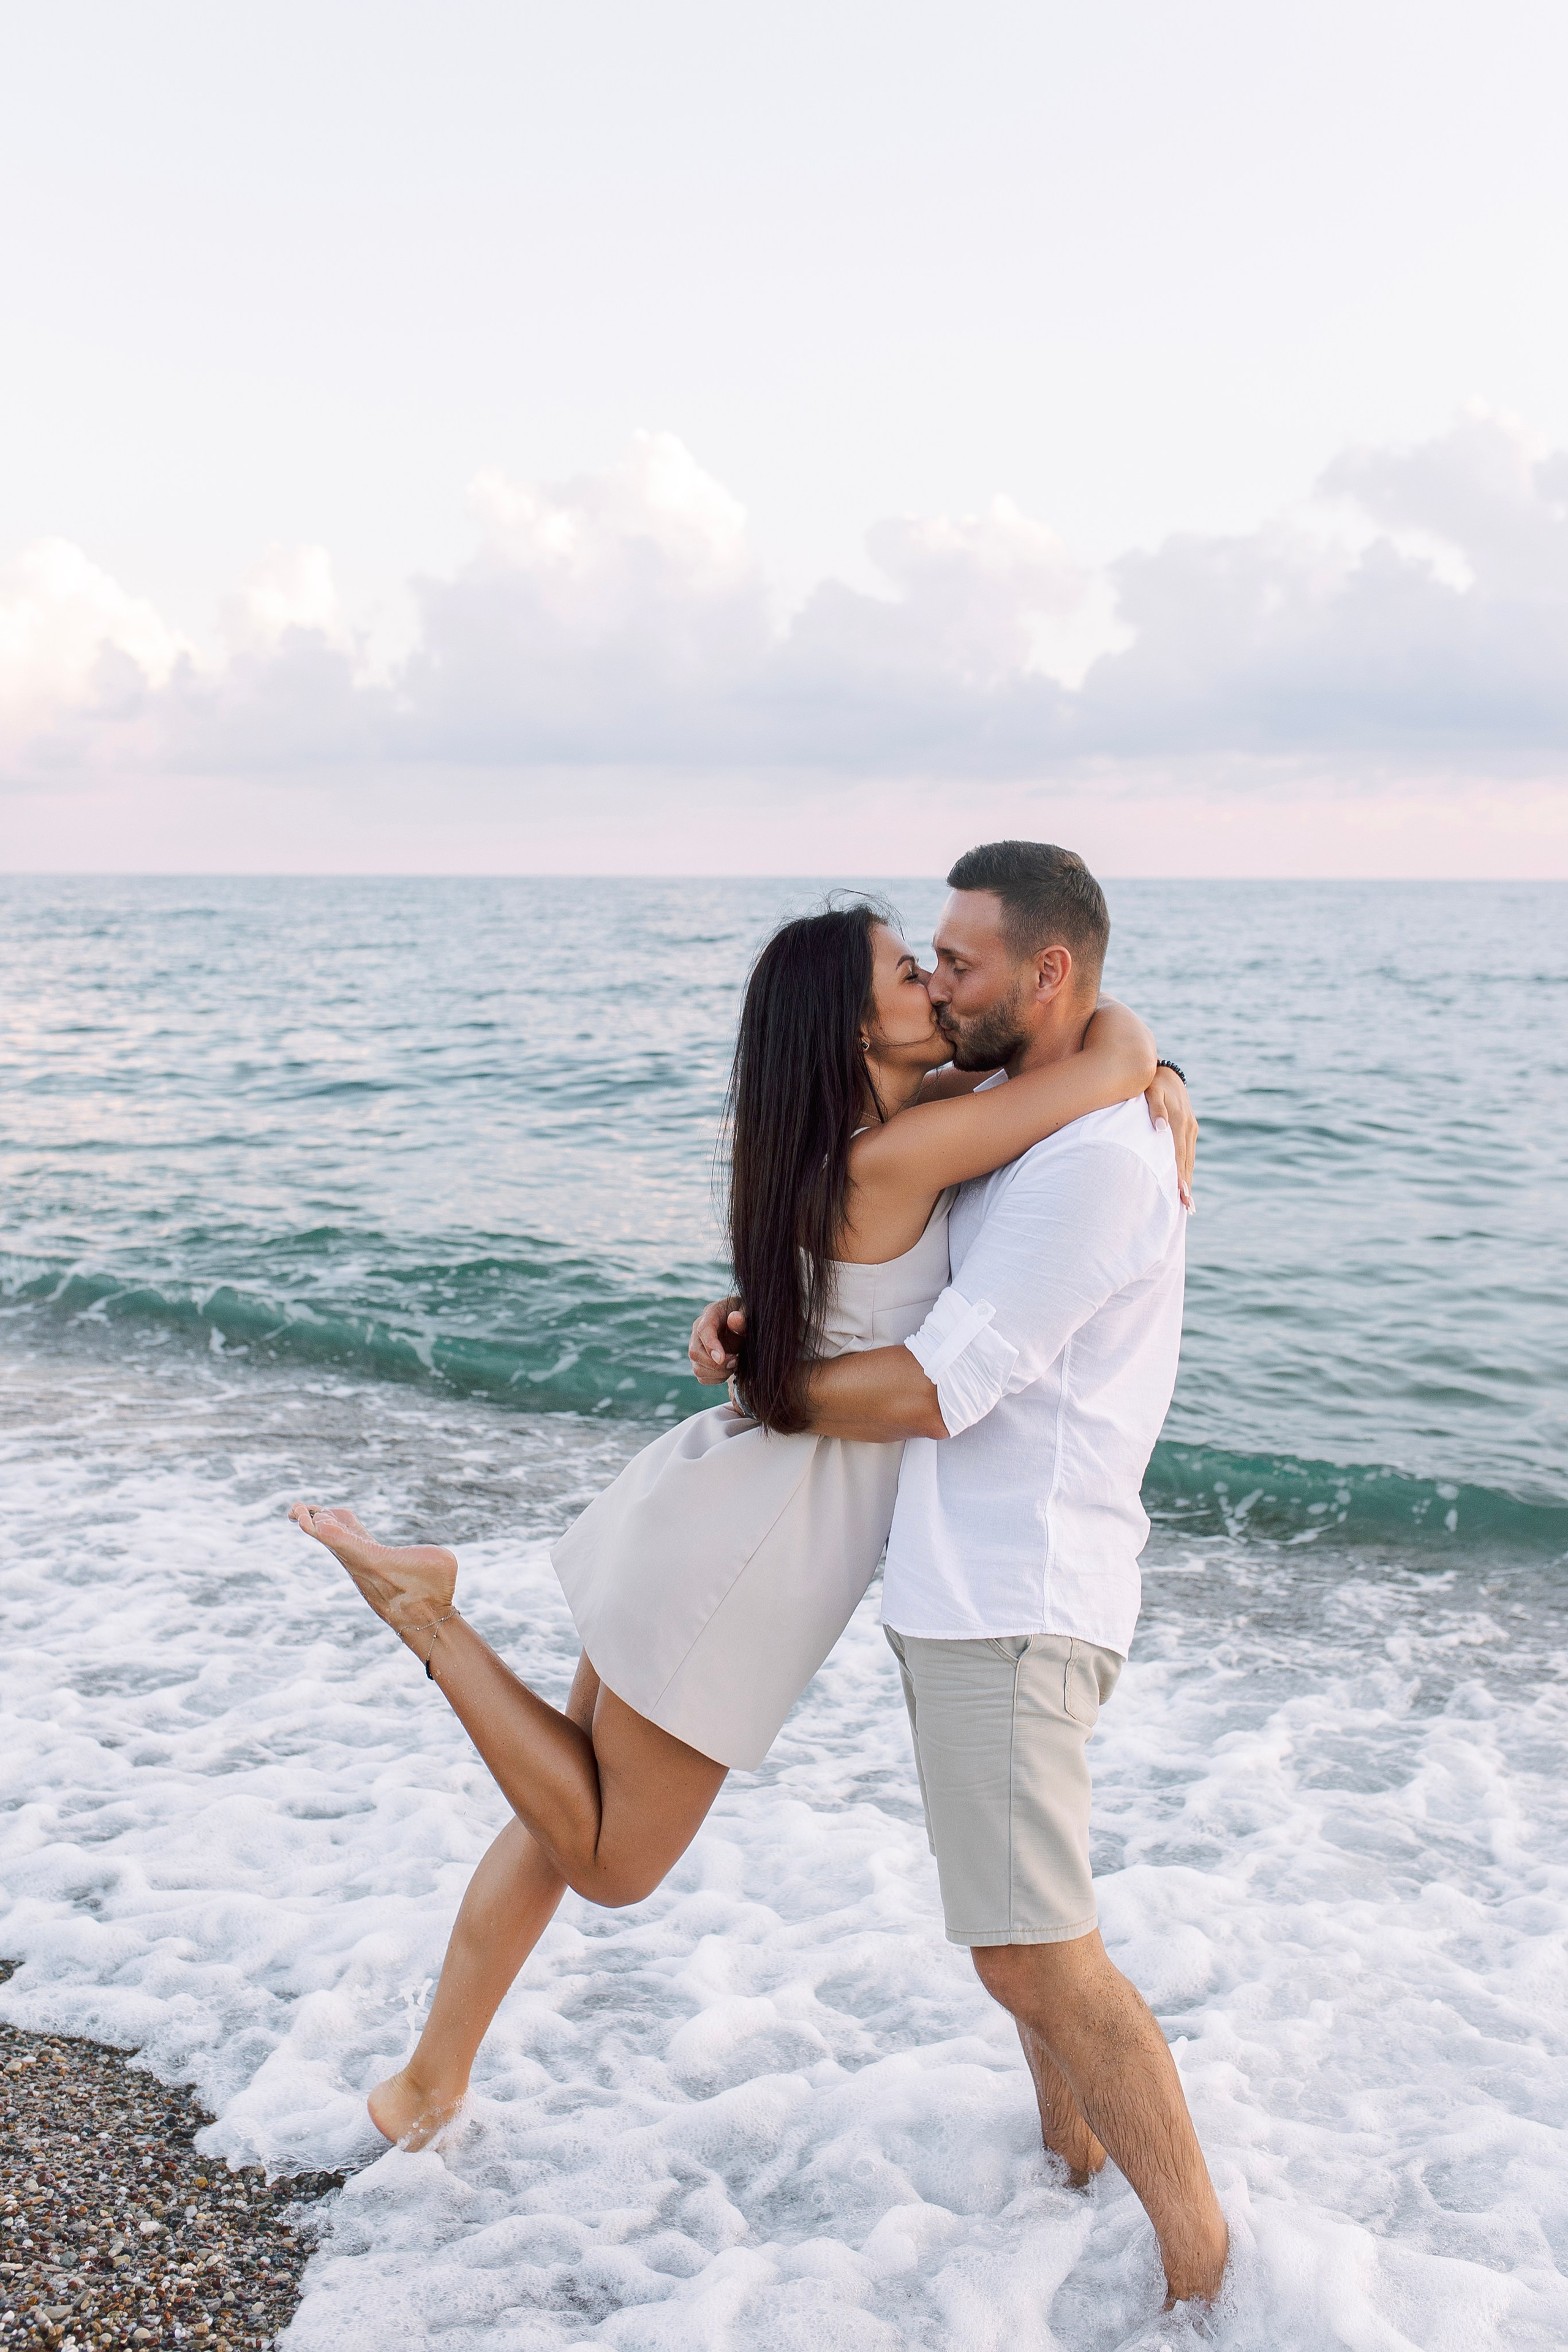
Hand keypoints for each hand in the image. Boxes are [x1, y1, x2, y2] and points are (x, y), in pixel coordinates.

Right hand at [689, 1295, 745, 1383]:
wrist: (743, 1325)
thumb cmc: (746, 1318)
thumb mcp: (748, 1314)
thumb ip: (742, 1319)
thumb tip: (735, 1318)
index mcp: (710, 1314)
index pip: (703, 1330)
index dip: (710, 1346)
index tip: (721, 1358)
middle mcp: (698, 1331)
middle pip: (695, 1353)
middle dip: (716, 1364)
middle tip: (736, 1361)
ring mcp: (697, 1347)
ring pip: (697, 1369)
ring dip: (719, 1373)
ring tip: (735, 1365)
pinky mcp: (700, 1361)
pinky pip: (702, 1377)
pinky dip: (717, 1378)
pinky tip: (729, 1370)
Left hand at [1145, 1067, 1197, 1208]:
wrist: (1165, 1071)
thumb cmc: (1150, 1082)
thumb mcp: (1150, 1091)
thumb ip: (1156, 1110)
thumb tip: (1160, 1129)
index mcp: (1178, 1121)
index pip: (1177, 1155)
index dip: (1178, 1176)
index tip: (1180, 1195)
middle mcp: (1187, 1127)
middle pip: (1186, 1161)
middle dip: (1186, 1185)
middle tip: (1186, 1209)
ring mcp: (1191, 1128)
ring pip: (1189, 1159)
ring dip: (1188, 1180)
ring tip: (1188, 1203)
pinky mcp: (1190, 1127)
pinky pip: (1188, 1152)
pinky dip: (1187, 1168)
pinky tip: (1185, 1182)